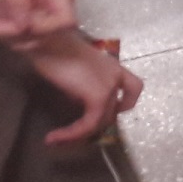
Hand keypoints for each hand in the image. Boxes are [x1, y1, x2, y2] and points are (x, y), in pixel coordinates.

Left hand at [0, 0, 76, 38]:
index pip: (66, 22)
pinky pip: (35, 23)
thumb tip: (22, 28)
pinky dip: (16, 27)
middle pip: (52, 32)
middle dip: (20, 36)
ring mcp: (56, 4)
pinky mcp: (46, 5)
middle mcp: (63, 1)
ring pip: (42, 31)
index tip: (20, 25)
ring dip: (16, 35)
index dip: (45, 30)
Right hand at [18, 32, 142, 145]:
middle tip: (71, 132)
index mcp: (113, 68)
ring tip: (57, 139)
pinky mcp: (98, 96)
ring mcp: (110, 86)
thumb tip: (78, 101)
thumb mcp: (76, 70)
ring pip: (101, 120)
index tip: (109, 112)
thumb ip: (84, 85)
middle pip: (113, 110)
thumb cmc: (56, 51)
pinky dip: (72, 134)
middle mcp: (116, 76)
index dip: (124, 104)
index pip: (134, 88)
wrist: (49, 42)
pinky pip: (89, 123)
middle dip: (93, 124)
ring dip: (78, 134)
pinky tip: (55, 137)